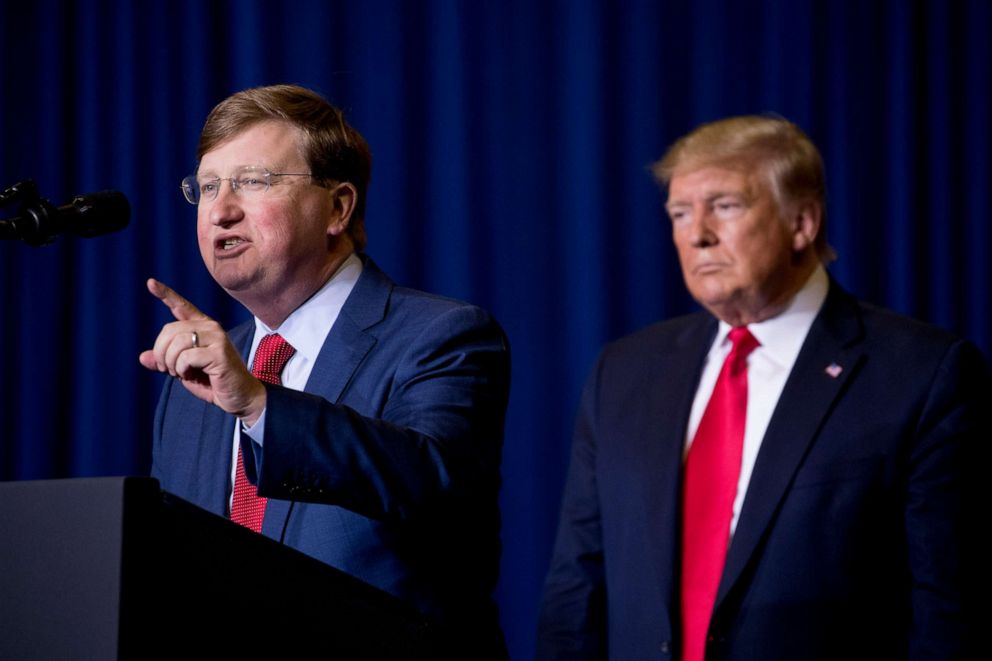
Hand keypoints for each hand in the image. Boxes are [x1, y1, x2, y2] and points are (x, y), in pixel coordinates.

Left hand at [139, 278, 266, 424]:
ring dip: (171, 363)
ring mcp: (217, 337)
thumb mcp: (183, 371)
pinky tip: (191, 375)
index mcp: (202, 327)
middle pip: (169, 330)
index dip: (165, 294)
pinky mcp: (219, 351)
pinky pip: (185, 357)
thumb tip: (143, 357)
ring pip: (176, 343)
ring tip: (180, 373)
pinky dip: (182, 370)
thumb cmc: (213, 382)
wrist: (240, 397)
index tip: (150, 283)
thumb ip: (165, 362)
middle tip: (168, 370)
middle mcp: (211, 327)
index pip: (182, 306)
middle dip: (161, 353)